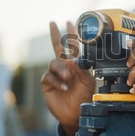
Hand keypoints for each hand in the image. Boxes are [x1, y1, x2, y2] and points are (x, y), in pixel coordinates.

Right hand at [41, 21, 94, 135]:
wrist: (76, 112)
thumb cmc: (84, 96)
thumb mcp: (87, 80)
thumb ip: (80, 68)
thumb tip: (70, 58)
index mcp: (76, 64)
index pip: (72, 47)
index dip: (71, 35)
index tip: (70, 23)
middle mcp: (64, 67)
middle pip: (57, 48)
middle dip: (55, 35)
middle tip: (52, 23)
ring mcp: (55, 74)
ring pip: (54, 63)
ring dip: (61, 70)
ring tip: (68, 79)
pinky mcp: (47, 84)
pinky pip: (49, 76)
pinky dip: (57, 81)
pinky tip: (63, 87)